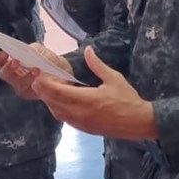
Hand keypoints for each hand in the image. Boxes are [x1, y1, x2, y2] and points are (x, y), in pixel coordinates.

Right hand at [0, 42, 72, 99]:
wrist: (61, 70)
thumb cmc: (46, 59)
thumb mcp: (39, 50)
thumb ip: (30, 49)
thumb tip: (26, 52)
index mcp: (9, 62)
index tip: (3, 55)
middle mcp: (12, 75)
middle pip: (3, 74)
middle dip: (8, 68)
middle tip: (16, 61)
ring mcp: (20, 86)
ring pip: (16, 84)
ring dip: (25, 76)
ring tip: (35, 69)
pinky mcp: (29, 94)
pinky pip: (28, 90)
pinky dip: (34, 82)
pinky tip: (40, 76)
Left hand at [29, 45, 157, 139]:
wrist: (138, 122)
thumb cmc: (127, 99)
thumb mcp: (113, 78)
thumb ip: (97, 64)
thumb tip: (88, 49)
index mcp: (86, 99)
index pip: (57, 92)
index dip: (45, 83)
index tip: (40, 74)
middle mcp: (79, 113)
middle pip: (52, 102)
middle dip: (43, 91)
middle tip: (40, 79)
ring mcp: (80, 123)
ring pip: (56, 112)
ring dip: (49, 101)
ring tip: (49, 89)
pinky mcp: (83, 129)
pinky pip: (64, 119)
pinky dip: (58, 109)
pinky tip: (60, 101)